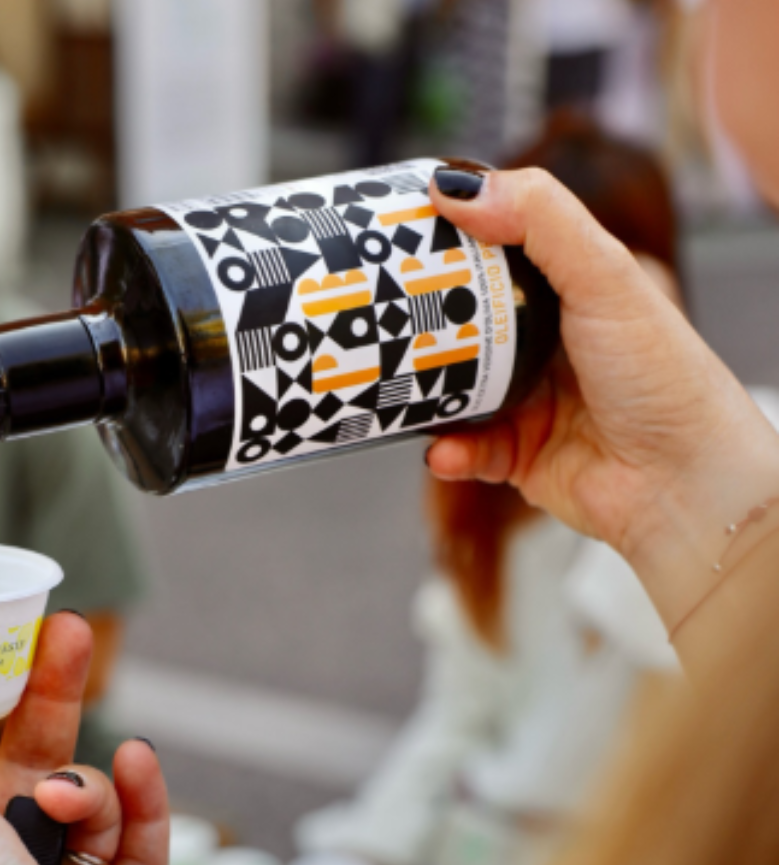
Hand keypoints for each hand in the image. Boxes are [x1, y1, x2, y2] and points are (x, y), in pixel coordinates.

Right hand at [427, 167, 778, 629]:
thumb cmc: (663, 375)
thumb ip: (539, 218)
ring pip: (458, 390)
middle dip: (425, 321)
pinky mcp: (519, 458)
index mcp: (573, 291)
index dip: (454, 238)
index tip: (402, 229)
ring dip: (428, 392)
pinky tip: (443, 448)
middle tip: (380, 311)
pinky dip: (449, 451)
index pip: (501, 252)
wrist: (681, 482)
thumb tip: (456, 187)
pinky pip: (467, 450)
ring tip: (400, 385)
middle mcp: (550, 344)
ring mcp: (531, 403)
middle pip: (468, 323)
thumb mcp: (605, 275)